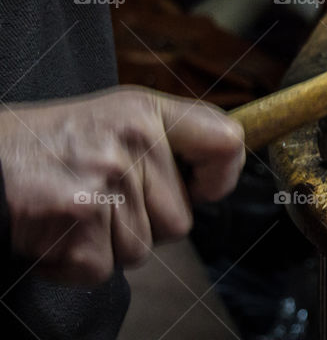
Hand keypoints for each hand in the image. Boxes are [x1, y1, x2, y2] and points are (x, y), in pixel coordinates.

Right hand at [0, 86, 244, 283]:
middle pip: (180, 221)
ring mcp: (107, 176)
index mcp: (146, 111)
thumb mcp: (114, 118)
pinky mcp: (80, 214)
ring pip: (141, 249)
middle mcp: (133, 138)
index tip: (204, 189)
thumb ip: (166, 141)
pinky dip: (74, 262)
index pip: (226, 143)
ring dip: (107, 243)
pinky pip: (102, 268)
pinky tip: (54, 230)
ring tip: (73, 208)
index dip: (222, 177)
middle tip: (98, 197)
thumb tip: (215, 179)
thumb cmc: (47, 145)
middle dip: (142, 224)